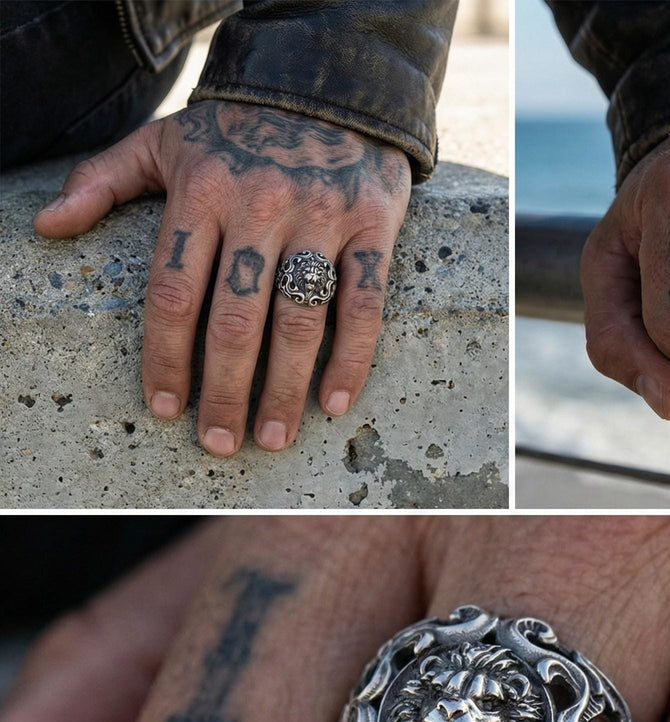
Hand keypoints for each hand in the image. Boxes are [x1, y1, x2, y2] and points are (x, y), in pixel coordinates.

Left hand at [33, 101, 411, 454]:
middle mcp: (259, 207)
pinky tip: (333, 402)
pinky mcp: (371, 226)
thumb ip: (104, 179)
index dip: (166, 359)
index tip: (165, 409)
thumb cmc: (238, 126)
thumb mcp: (163, 140)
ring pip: (298, 321)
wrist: (330, 80)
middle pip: (235, 321)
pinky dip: (350, 359)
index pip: (174, 294)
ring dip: (284, 390)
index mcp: (201, 191)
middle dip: (224, 391)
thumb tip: (48, 226)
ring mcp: (319, 218)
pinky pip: (363, 305)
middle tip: (220, 443)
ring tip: (271, 439)